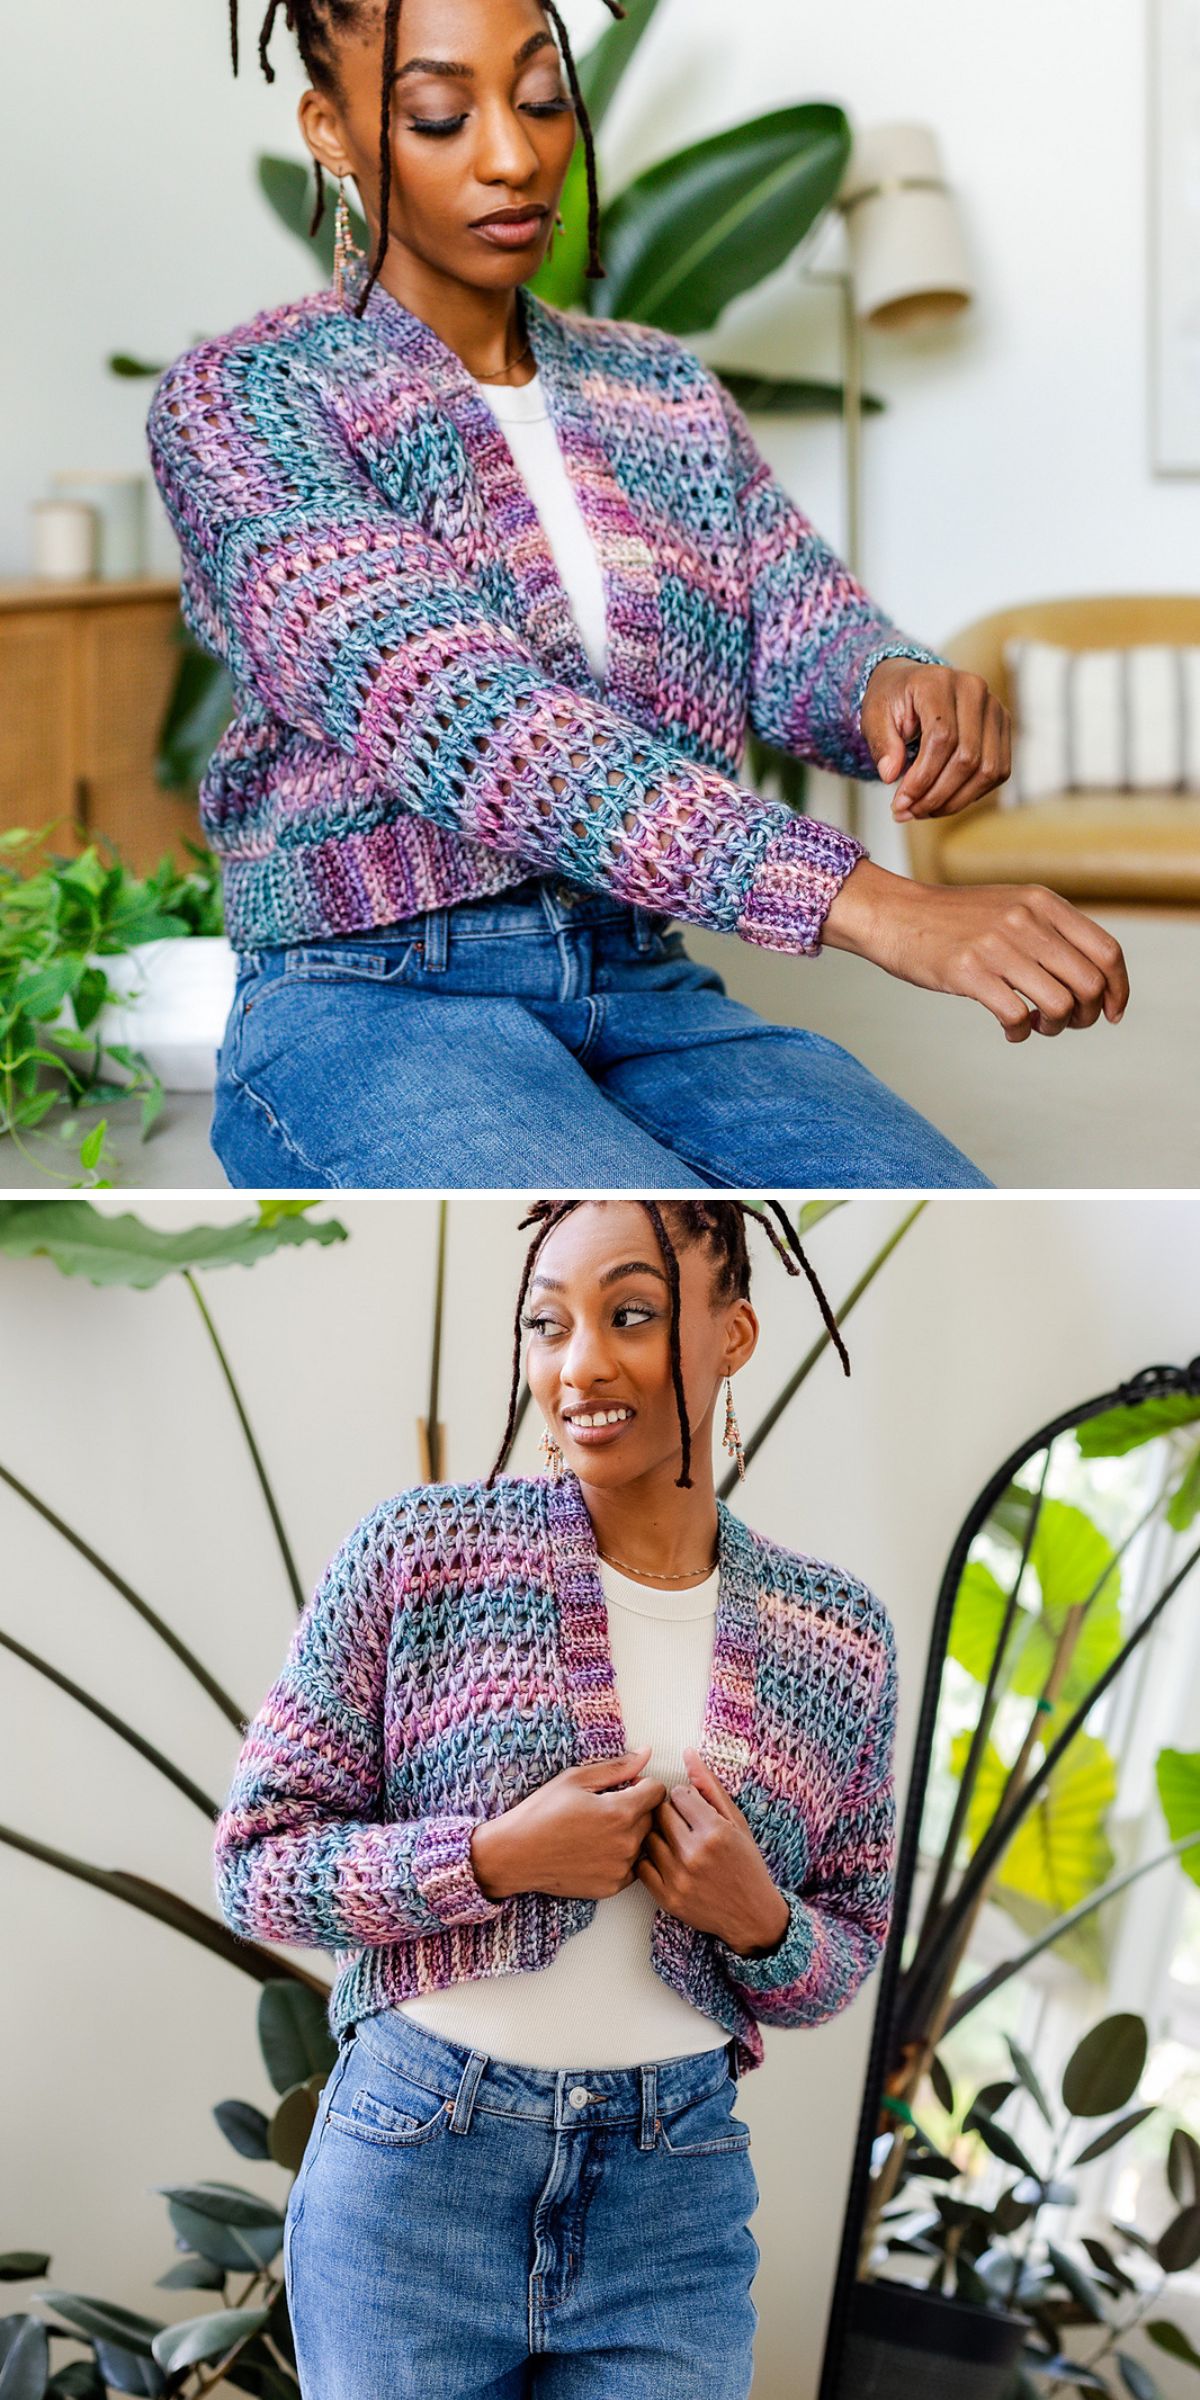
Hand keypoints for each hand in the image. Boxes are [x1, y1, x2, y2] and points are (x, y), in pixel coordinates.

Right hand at [470, 1746, 666, 1900]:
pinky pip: (631, 1866)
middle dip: (637, 1808)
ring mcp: (621, 1868)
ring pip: (643, 1843)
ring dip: (630, 1834)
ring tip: (598, 1830)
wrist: (516, 1854)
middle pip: (653, 1817)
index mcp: (621, 1812)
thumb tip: (647, 1753)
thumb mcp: (576, 1779)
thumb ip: (618, 1767)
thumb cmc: (542, 1812)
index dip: (642, 1784)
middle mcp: (627, 1842)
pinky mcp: (612, 1886)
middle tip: (606, 1808)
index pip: (658, 1791)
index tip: (624, 1787)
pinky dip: (620, 1857)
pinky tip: (595, 1850)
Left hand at [633, 1748, 789, 1956]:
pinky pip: (641, 1866)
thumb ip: (710, 1787)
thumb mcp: (736, 1822)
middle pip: (660, 1813)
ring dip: (657, 1835)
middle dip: (669, 1813)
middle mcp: (694, 1853)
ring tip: (674, 1841)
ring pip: (648, 1837)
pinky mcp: (667, 1898)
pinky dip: (649, 1860)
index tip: (692, 1808)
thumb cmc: (746, 1863)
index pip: (677, 1794)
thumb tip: (688, 1753)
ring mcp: (678, 1877)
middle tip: (682, 1823)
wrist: (751, 1915)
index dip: (684, 1798)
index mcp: (714, 1831)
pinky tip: (666, 1860)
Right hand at [823, 861, 1128, 1041]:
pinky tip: (1010, 1031)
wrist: (895, 914)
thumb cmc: (956, 920)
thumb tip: (1096, 980)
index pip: (1107, 952)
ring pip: (1059, 1004)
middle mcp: (1026, 920)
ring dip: (1054, 1027)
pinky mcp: (969, 971)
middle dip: (1087, 1015)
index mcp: (1043, 902)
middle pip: (1089, 984)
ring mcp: (997, 945)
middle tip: (1066, 1022)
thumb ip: (1052, 932)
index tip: (1113, 1013)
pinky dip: (1020, 1033)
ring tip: (1036, 1025)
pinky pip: (1017, 1017)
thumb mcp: (1012, 907)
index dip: (1119, 989)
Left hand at [861, 658, 1011, 821]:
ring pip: (987, 769)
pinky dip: (972, 794)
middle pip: (967, 757)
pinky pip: (998, 772)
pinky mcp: (1002, 727)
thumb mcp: (874, 716)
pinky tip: (945, 801)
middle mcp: (973, 689)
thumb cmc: (893, 700)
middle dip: (936, 794)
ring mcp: (994, 708)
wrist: (912, 685)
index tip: (901, 801)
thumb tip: (890, 775)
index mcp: (938, 681)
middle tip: (910, 812)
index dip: (922, 777)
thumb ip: (881, 743)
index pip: (942, 738)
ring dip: (955, 800)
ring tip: (925, 811)